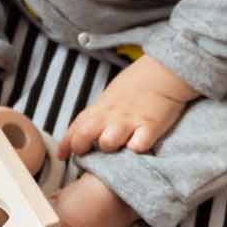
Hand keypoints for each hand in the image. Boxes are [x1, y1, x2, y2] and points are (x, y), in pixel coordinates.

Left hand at [57, 56, 197, 159]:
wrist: (164, 71)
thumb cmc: (137, 85)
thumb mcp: (110, 97)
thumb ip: (98, 114)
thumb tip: (85, 131)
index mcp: (100, 107)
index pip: (76, 126)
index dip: (66, 143)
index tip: (62, 155)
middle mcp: (111, 114)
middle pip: (84, 135)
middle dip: (80, 147)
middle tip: (85, 154)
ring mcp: (130, 120)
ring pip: (107, 143)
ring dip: (110, 148)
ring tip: (118, 147)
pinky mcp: (150, 126)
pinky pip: (138, 146)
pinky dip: (136, 149)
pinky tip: (139, 146)